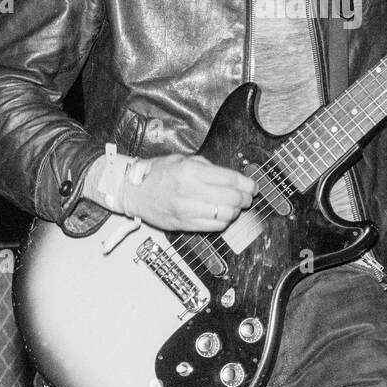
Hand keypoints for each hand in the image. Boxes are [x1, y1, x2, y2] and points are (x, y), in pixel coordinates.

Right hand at [118, 154, 255, 231]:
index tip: (253, 186)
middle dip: (245, 198)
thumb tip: (232, 178)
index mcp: (191, 171)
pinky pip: (214, 227)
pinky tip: (221, 215)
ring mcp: (186, 210)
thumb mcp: (182, 159)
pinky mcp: (183, 225)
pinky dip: (223, 221)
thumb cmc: (157, 173)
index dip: (247, 184)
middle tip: (246, 197)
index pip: (230, 179)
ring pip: (226, 215)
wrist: (133, 191)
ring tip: (233, 206)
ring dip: (235, 211)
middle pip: (232, 198)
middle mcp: (190, 191)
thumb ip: (207, 167)